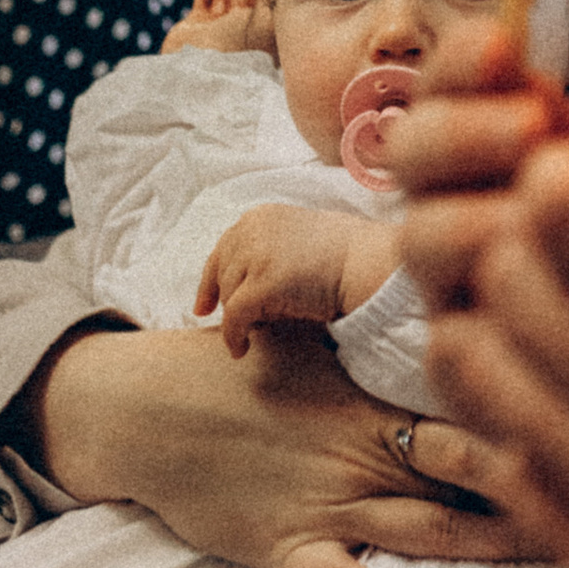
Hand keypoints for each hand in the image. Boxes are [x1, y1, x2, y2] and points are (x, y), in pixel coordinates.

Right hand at [26, 314, 531, 567]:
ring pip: (425, 527)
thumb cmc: (238, 360)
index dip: (542, 398)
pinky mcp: (286, 549)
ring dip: (492, 543)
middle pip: (468, 463)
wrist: (143, 408)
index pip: (475, 390)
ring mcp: (325, 501)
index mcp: (375, 386)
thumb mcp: (315, 328)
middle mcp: (362, 443)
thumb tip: (469, 290)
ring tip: (562, 552)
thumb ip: (387, 325)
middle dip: (544, 475)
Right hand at [163, 0, 274, 56]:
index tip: (260, 2)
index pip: (275, 2)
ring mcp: (222, 25)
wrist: (193, 72)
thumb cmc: (236, 50)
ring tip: (217, 11)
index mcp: (269, 38)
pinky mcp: (198, 22)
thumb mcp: (267, 25)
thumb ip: (279, 3)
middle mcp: (247, 31)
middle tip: (234, 9)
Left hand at [196, 200, 375, 348]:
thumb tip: (239, 281)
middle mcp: (251, 230)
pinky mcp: (262, 284)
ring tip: (252, 333)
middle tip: (230, 322)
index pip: (223, 249)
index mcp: (259, 217)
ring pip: (228, 297)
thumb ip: (266, 248)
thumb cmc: (343, 255)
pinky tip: (240, 350)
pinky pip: (234, 318)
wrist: (365, 262)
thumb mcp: (296, 237)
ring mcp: (256, 256)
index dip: (210, 280)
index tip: (203, 306)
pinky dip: (233, 337)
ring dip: (236, 319)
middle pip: (222, 274)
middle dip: (225, 299)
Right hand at [388, 44, 568, 314]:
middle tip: (533, 128)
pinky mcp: (470, 355)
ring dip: (470, 222)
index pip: (450, 78)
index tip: (504, 49)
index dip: (460, 60)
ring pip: (416, 239)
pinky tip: (549, 319)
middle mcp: (465, 197)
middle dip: (460, 132)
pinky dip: (487, 318)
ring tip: (540, 227)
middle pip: (407, 149)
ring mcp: (457, 276)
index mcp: (506, 135)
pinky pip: (445, 336)